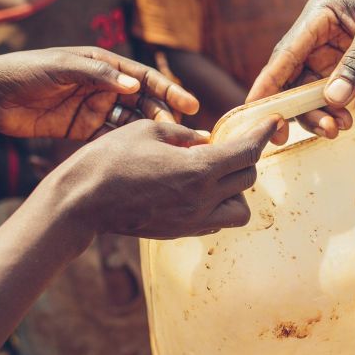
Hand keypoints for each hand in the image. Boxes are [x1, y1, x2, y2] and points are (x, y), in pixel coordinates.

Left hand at [0, 47, 199, 139]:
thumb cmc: (26, 71)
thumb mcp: (62, 67)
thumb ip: (98, 75)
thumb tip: (134, 85)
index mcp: (103, 64)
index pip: (144, 77)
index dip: (169, 90)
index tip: (189, 105)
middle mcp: (104, 86)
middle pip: (144, 101)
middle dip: (165, 115)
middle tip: (183, 133)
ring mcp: (95, 108)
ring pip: (132, 121)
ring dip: (150, 131)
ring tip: (168, 146)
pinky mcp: (83, 129)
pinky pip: (113, 137)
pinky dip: (128, 144)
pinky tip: (142, 155)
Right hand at [50, 116, 280, 239]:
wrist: (82, 202)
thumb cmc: (110, 158)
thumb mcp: (150, 130)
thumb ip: (186, 134)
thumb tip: (209, 140)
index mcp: (198, 169)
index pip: (248, 151)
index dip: (264, 134)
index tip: (273, 122)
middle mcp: (202, 199)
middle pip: (249, 178)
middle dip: (245, 157)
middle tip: (230, 143)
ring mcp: (193, 220)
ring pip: (241, 209)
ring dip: (237, 190)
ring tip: (216, 173)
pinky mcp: (182, 232)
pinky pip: (217, 222)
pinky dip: (218, 206)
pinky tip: (198, 191)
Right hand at [248, 0, 354, 141]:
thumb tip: (331, 99)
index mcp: (318, 16)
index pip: (285, 53)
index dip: (267, 82)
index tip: (252, 108)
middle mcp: (318, 39)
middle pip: (291, 79)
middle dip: (291, 108)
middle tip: (285, 135)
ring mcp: (334, 60)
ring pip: (310, 95)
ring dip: (316, 115)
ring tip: (335, 129)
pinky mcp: (352, 75)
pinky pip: (333, 100)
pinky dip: (334, 115)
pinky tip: (346, 123)